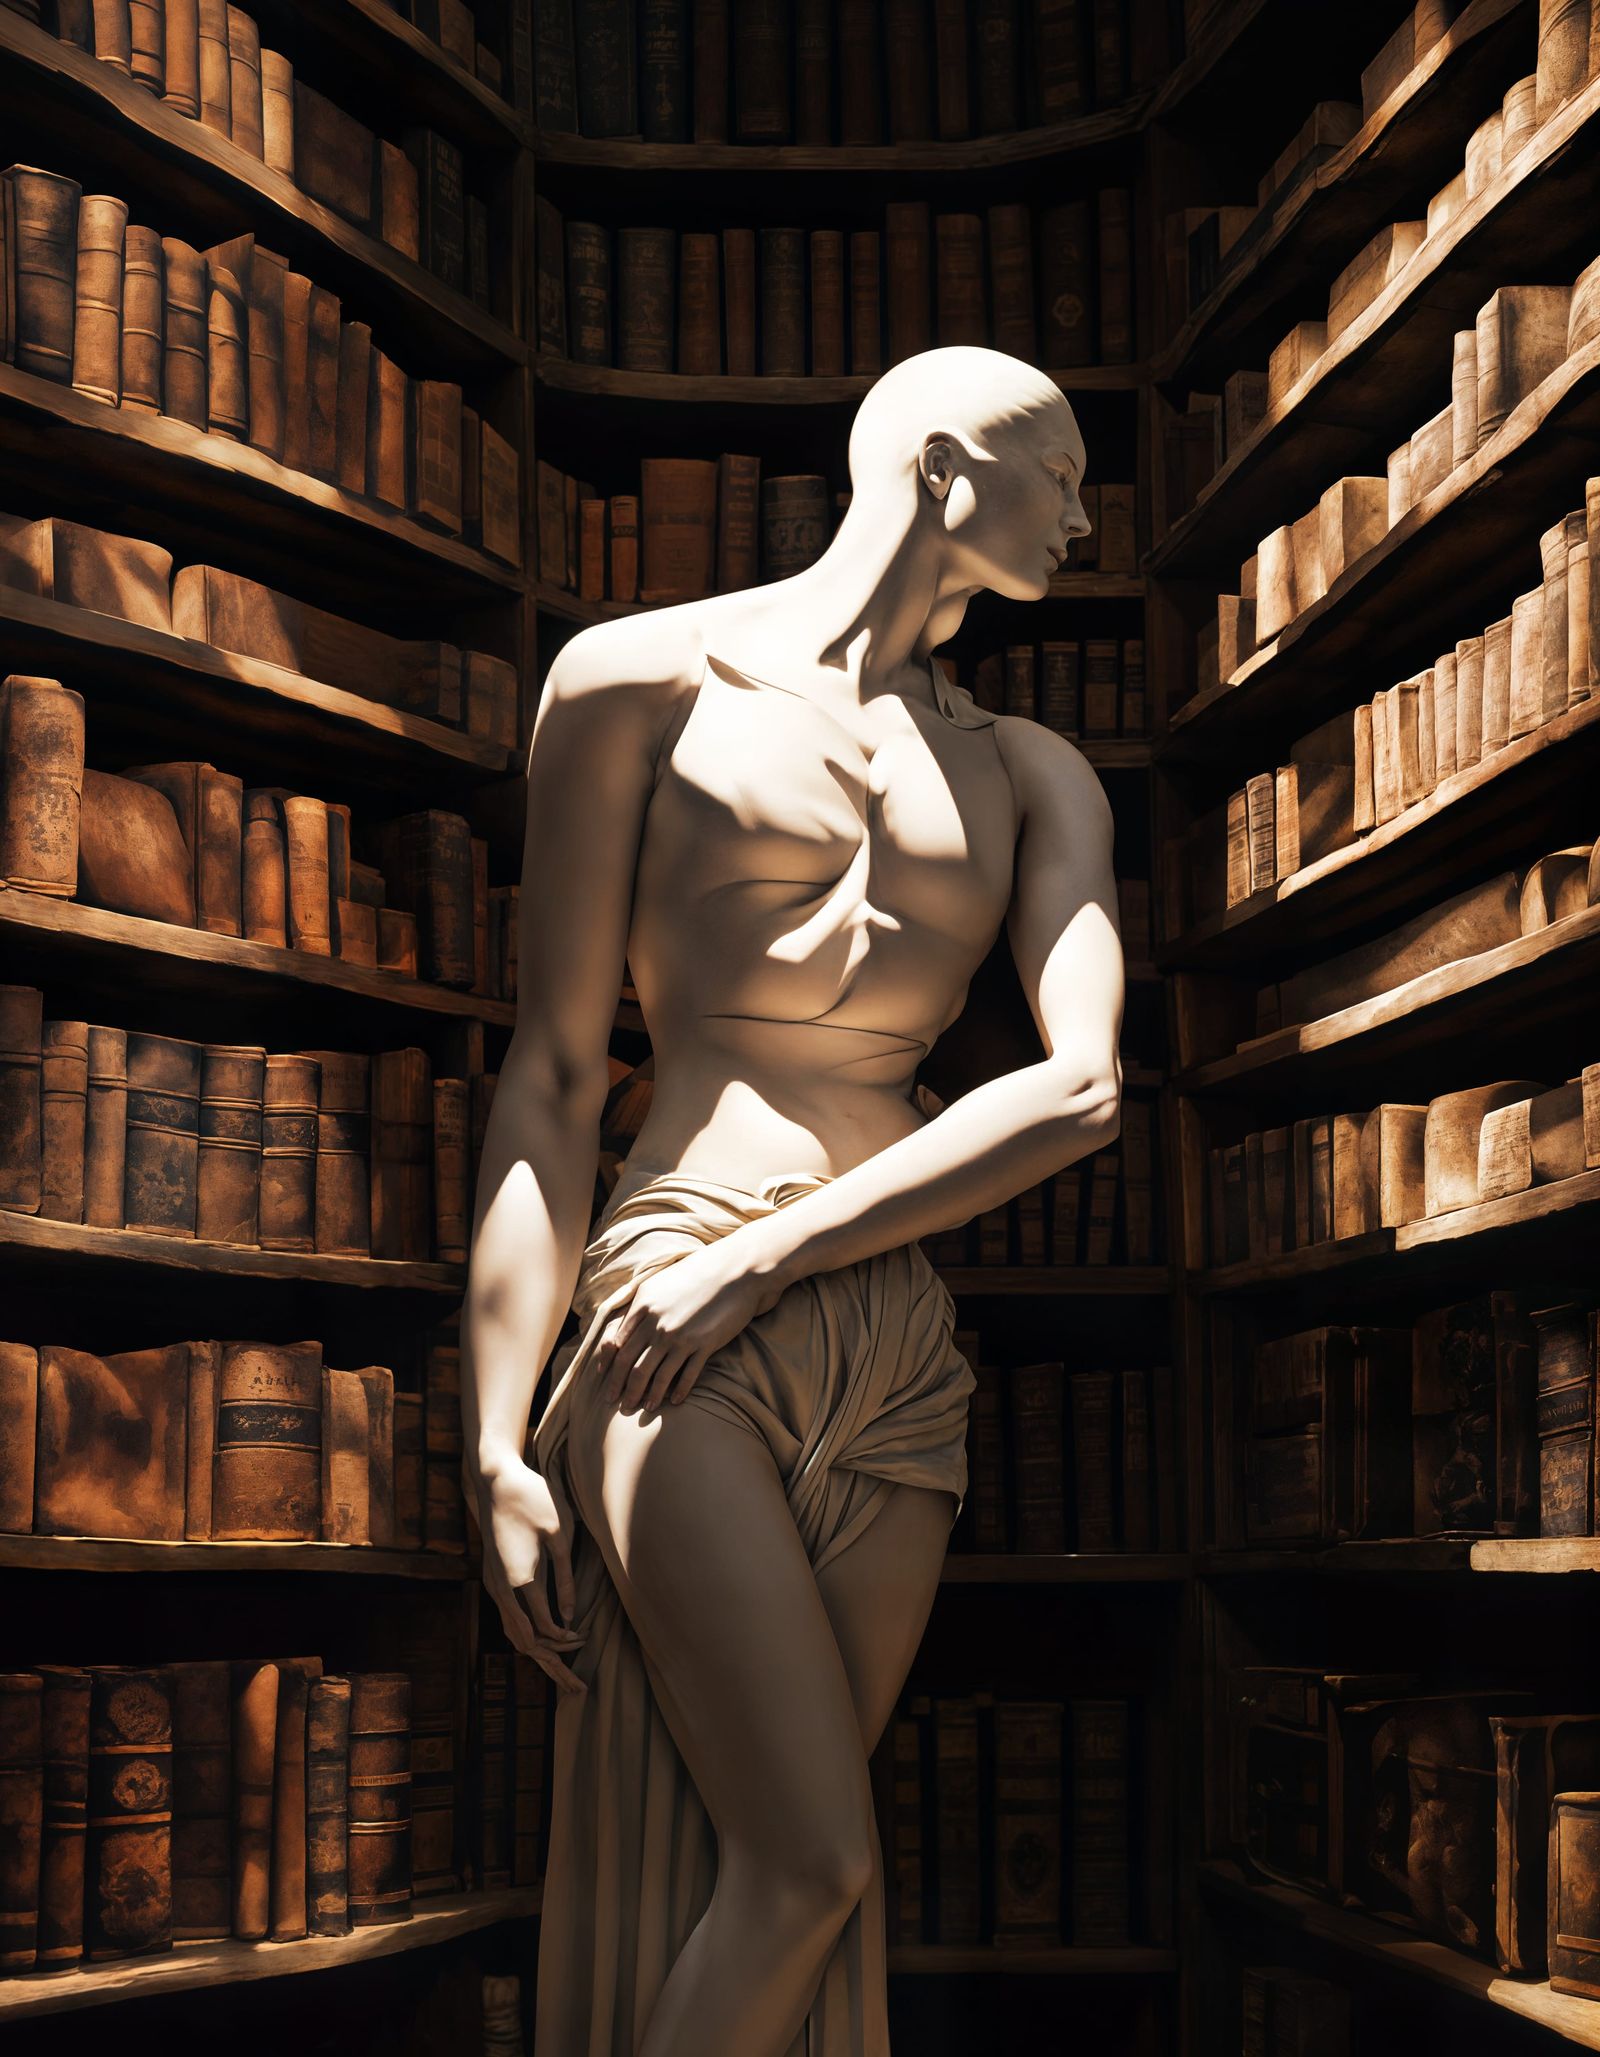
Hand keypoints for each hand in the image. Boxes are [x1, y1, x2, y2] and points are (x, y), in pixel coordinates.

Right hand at [469, 1451, 586, 1694]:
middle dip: (553, 1668)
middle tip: (577, 1690)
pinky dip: (527, 1637)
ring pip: (514, 1635)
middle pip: (526, 1643)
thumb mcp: (559, 1534)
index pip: (546, 1628)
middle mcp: (502, 1590)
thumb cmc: (532, 1500)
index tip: (585, 1642)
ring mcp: (493, 1586)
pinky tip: (542, 1642)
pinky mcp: (493, 1580)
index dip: (567, 1642)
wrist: (494, 1482)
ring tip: (562, 1674)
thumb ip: (566, 1577)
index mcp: (520, 1581)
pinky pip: (509, 1620)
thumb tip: (569, 1615)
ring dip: (539, 1655)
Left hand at [595, 1225, 790, 1417]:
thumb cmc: (696, 1274)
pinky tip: (674, 1401)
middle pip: (632, 1365)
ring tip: (644, 1409)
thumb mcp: (659, 1284)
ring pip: (657, 1375)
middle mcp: (658, 1325)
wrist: (734, 1272)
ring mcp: (681, 1337)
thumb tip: (621, 1330)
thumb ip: (638, 1307)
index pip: (618, 1346)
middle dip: (622, 1388)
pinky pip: (686, 1375)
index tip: (606, 1381)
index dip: (610, 1368)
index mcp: (643, 1308)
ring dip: (648, 1396)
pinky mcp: (704, 1345)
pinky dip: (678, 1391)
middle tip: (616, 1404)